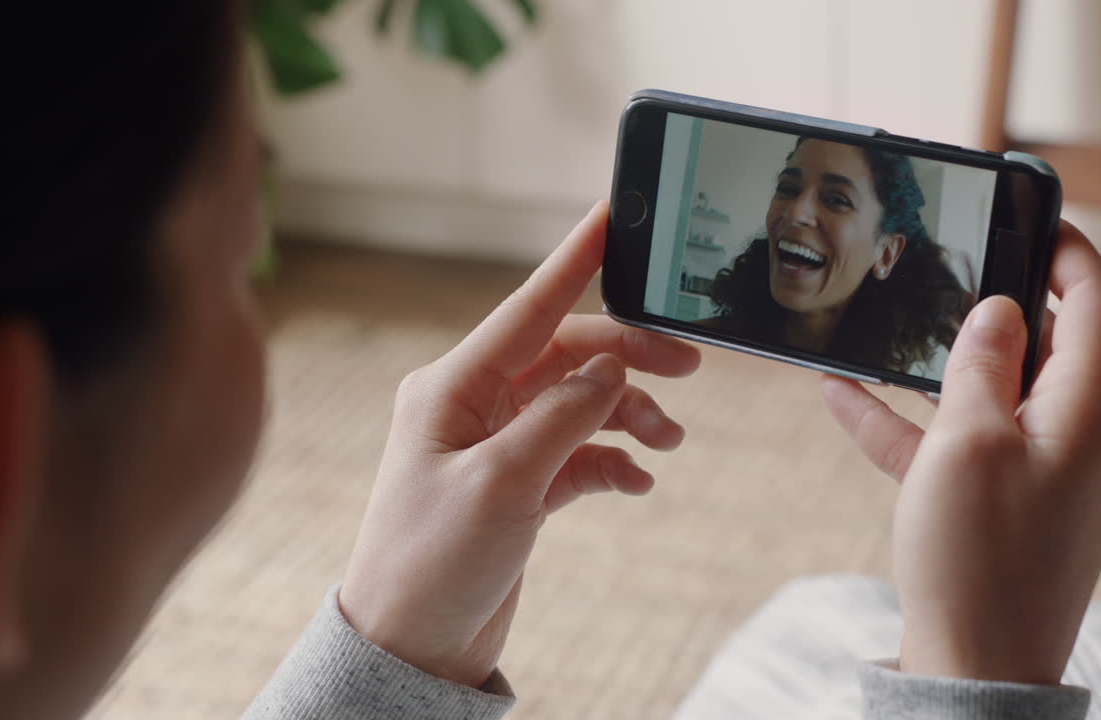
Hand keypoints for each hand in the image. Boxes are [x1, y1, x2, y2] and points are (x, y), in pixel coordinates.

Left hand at [338, 202, 700, 687]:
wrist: (413, 647)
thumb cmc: (433, 563)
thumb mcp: (502, 483)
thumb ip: (562, 416)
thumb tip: (610, 366)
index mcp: (453, 386)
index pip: (528, 308)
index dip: (574, 260)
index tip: (612, 218)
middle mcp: (474, 405)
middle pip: (567, 355)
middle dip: (627, 358)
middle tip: (687, 370)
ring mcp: (497, 445)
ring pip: (579, 402)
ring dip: (628, 413)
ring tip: (668, 441)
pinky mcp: (517, 485)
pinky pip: (579, 452)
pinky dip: (612, 460)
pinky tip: (636, 481)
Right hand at [821, 221, 1100, 684]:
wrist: (978, 665)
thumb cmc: (977, 558)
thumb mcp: (967, 441)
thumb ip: (980, 363)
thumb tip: (999, 309)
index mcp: (1093, 409)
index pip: (1098, 299)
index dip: (1066, 247)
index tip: (1026, 216)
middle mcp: (1088, 434)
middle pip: (1049, 343)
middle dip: (991, 307)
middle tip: (942, 269)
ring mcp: (1055, 471)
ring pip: (999, 392)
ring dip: (941, 366)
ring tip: (882, 335)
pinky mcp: (1018, 502)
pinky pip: (970, 443)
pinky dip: (919, 421)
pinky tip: (846, 398)